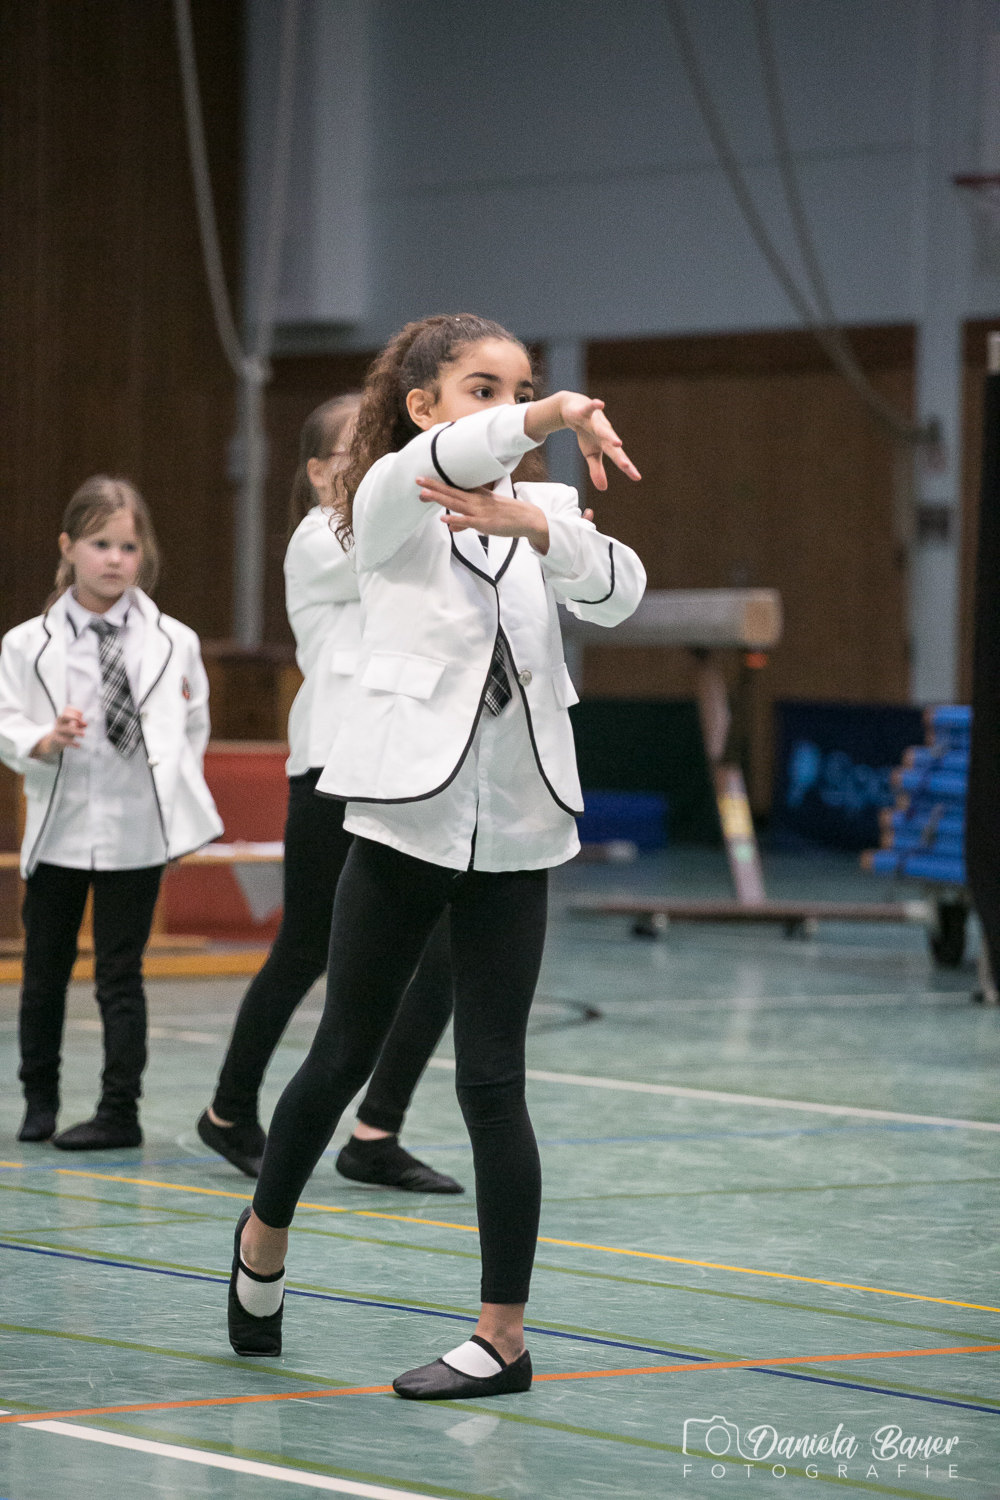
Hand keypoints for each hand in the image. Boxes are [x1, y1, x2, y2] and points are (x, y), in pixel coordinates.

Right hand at [31, 707, 85, 759]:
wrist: (53, 741)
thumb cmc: (65, 731)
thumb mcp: (72, 726)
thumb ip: (79, 724)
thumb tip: (85, 724)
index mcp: (62, 717)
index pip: (67, 709)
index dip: (75, 711)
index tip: (81, 715)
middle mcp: (59, 722)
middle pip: (65, 716)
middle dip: (75, 718)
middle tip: (85, 724)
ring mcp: (57, 730)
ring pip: (66, 729)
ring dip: (76, 731)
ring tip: (84, 735)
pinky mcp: (56, 739)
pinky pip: (64, 740)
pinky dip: (72, 743)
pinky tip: (79, 745)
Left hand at [416, 476, 549, 553]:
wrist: (528, 518)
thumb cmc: (506, 515)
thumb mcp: (484, 517)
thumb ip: (465, 521)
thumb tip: (450, 526)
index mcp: (476, 496)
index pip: (454, 488)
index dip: (438, 484)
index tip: (424, 479)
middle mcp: (476, 501)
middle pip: (451, 492)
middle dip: (433, 486)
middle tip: (418, 479)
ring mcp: (479, 511)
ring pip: (456, 503)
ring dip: (440, 498)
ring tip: (424, 494)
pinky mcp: (485, 523)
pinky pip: (468, 521)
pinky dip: (456, 519)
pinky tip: (444, 518)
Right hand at [523, 391, 640, 490]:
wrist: (574, 409)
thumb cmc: (587, 432)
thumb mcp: (590, 454)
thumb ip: (597, 470)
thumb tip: (603, 489)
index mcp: (606, 444)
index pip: (619, 458)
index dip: (628, 468)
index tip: (637, 478)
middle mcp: (605, 433)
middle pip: (612, 447)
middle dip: (619, 457)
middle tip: (626, 467)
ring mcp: (596, 422)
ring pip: (603, 429)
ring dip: (610, 436)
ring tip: (618, 443)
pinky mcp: (585, 411)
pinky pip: (590, 408)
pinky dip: (594, 406)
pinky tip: (600, 403)